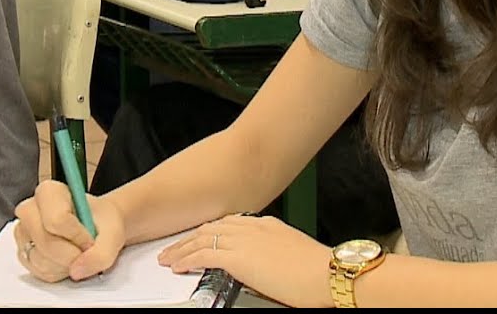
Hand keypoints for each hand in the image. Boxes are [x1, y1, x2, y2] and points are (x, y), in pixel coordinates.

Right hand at [13, 180, 128, 282]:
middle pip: (46, 242)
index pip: (56, 219)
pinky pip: (40, 273)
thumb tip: (77, 270)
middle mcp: (30, 211)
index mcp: (49, 192)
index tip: (90, 238)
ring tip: (78, 251)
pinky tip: (69, 260)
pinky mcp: (24, 255)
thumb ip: (102, 251)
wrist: (100, 229)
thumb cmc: (103, 222)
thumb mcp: (114, 232)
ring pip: (42, 261)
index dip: (77, 235)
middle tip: (87, 248)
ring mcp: (23, 234)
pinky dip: (59, 272)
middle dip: (72, 254)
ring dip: (67, 265)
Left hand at [158, 214, 334, 308]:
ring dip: (183, 248)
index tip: (201, 237)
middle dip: (192, 237)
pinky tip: (178, 266)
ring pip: (203, 239)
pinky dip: (186, 259)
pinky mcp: (237, 257)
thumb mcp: (292, 257)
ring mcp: (244, 240)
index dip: (212, 231)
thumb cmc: (318, 272)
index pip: (231, 223)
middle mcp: (254, 227)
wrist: (326, 274)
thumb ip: (272, 258)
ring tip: (169, 258)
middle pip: (213, 227)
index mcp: (268, 225)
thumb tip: (263, 272)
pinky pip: (203, 255)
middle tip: (177, 247)